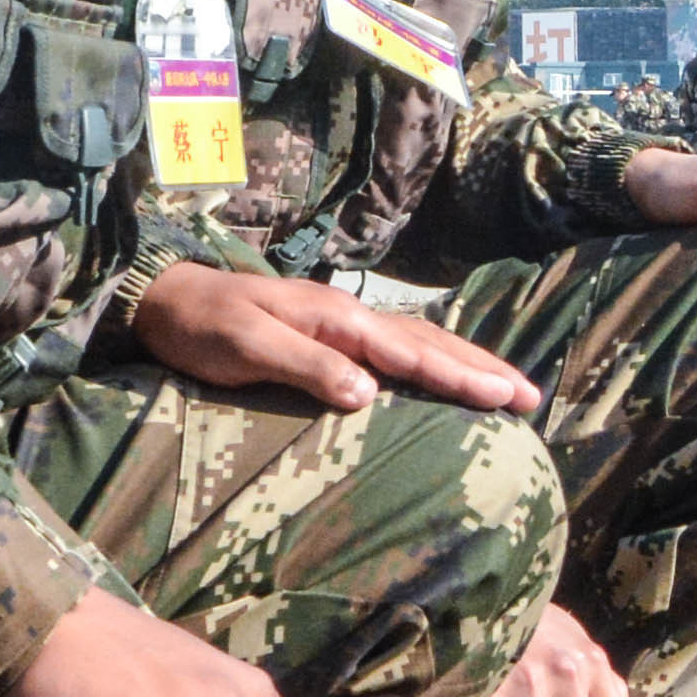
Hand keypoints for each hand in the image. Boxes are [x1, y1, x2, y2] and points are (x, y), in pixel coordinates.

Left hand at [124, 260, 544, 417]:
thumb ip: (306, 367)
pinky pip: (397, 348)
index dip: (462, 377)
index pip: (413, 354)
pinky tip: (443, 374)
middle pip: (431, 344)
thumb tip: (368, 393)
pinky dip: (433, 360)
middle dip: (483, 370)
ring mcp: (342, 323)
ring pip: (420, 342)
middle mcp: (350, 317)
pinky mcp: (331, 335)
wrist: (164, 298)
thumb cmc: (201, 328)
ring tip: (505, 387)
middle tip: (531, 397)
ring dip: (465, 364)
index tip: (507, 397)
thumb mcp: (247, 346)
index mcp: (338, 320)